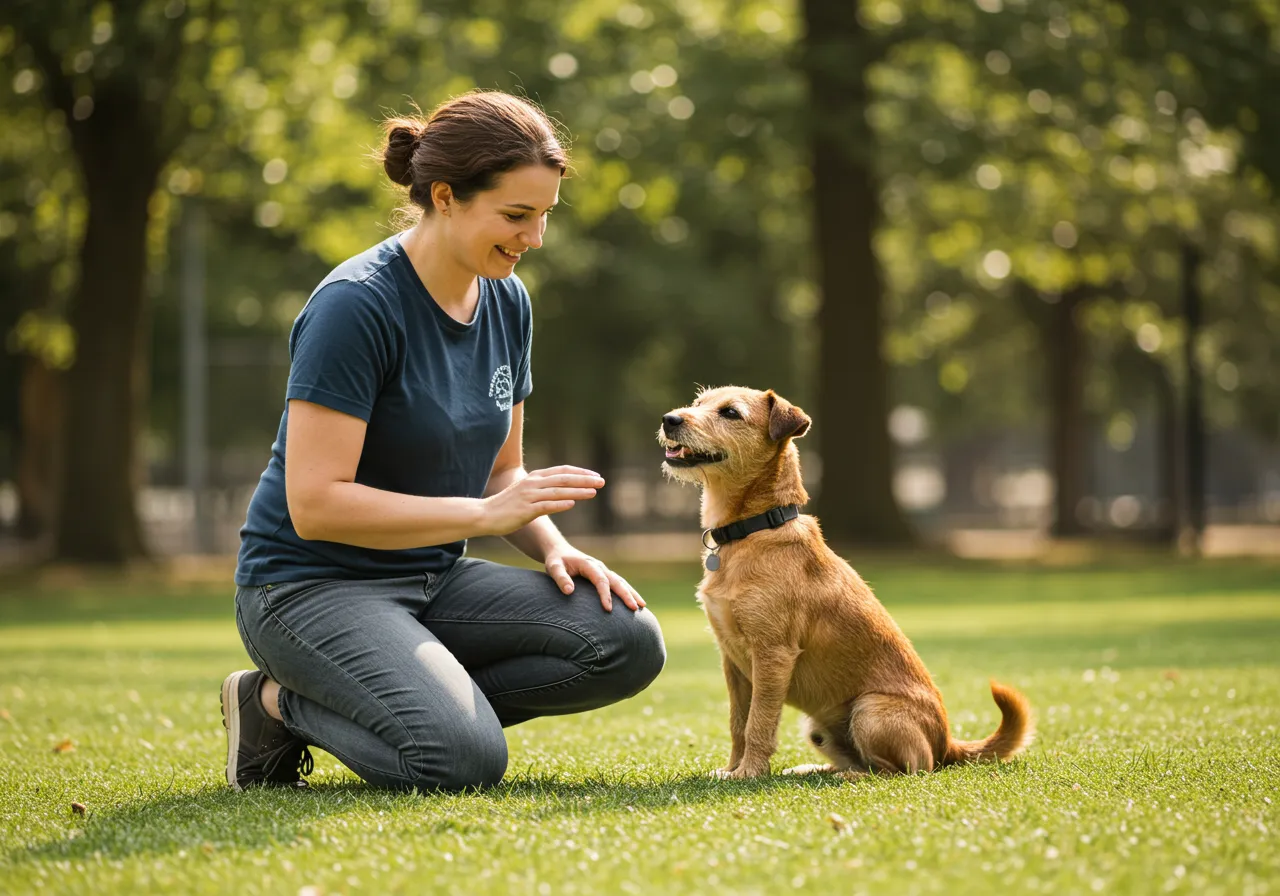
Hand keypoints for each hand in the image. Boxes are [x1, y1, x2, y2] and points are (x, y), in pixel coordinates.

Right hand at [481, 466, 603, 535]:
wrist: (484, 515)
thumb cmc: (506, 507)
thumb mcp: (525, 493)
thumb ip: (542, 490)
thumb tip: (562, 494)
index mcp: (534, 478)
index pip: (562, 471)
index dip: (580, 472)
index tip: (595, 475)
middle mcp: (533, 483)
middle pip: (564, 478)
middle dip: (584, 479)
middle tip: (602, 481)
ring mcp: (529, 496)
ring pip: (558, 491)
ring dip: (577, 491)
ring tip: (594, 492)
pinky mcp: (525, 510)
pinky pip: (545, 505)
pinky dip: (559, 503)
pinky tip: (572, 504)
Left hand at [544, 547, 645, 612]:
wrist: (559, 551)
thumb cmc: (556, 561)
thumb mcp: (553, 567)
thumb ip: (560, 578)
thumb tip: (570, 591)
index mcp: (589, 565)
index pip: (601, 580)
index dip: (605, 595)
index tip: (608, 609)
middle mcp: (599, 567)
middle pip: (616, 581)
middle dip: (626, 594)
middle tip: (635, 608)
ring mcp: (603, 571)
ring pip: (621, 582)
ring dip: (631, 593)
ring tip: (642, 606)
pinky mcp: (604, 575)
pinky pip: (619, 583)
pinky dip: (628, 592)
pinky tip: (635, 602)